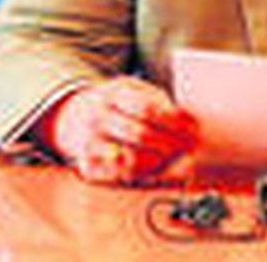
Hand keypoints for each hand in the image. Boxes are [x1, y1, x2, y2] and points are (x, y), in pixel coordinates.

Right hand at [39, 76, 198, 184]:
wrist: (72, 116)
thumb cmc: (116, 104)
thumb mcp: (132, 90)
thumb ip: (157, 100)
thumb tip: (188, 119)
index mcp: (111, 94)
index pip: (147, 109)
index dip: (173, 121)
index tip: (193, 129)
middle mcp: (97, 117)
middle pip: (141, 135)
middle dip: (170, 144)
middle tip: (189, 147)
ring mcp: (90, 143)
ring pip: (131, 160)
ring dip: (159, 162)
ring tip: (174, 158)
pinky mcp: (87, 165)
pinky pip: (120, 176)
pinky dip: (142, 174)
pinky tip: (154, 168)